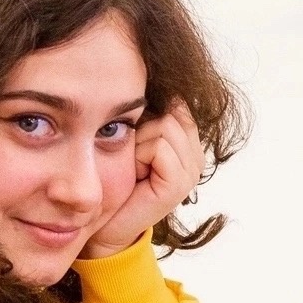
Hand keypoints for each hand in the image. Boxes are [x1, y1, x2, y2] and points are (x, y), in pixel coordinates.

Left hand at [83, 103, 204, 259]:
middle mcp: (196, 155)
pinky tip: (136, 174)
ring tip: (134, 166)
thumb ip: (148, 114)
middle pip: (171, 109)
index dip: (149, 112)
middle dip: (143, 127)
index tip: (135, 139)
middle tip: (133, 157)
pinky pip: (159, 146)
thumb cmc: (116, 181)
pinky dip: (140, 156)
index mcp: (188, 143)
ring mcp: (192, 170)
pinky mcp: (180, 183)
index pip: (176, 101)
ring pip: (164, 125)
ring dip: (139, 143)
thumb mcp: (134, 140)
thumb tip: (147, 76)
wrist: (107, 225)